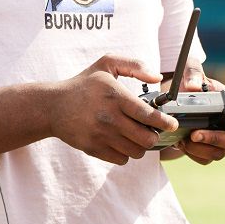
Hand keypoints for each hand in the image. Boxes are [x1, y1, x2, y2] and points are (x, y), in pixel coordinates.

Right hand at [47, 55, 177, 165]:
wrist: (53, 106)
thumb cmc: (84, 84)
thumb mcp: (106, 64)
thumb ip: (134, 65)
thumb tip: (156, 77)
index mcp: (115, 96)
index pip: (149, 116)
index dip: (165, 123)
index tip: (172, 124)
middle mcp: (109, 117)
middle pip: (146, 139)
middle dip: (154, 136)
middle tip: (152, 130)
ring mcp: (100, 135)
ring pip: (136, 152)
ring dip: (140, 146)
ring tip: (136, 136)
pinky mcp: (93, 149)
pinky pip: (121, 159)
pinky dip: (125, 153)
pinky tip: (120, 141)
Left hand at [167, 73, 224, 164]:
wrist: (177, 101)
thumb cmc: (192, 84)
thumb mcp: (191, 71)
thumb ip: (193, 73)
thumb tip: (193, 86)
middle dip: (216, 139)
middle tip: (195, 134)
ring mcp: (222, 142)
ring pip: (220, 153)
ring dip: (200, 148)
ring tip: (183, 139)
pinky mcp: (209, 151)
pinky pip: (205, 159)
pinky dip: (192, 153)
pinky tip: (181, 143)